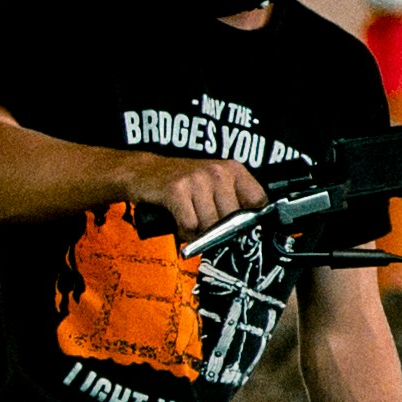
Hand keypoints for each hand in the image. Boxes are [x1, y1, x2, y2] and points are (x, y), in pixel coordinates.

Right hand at [125, 153, 269, 232]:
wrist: (144, 171)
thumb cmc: (184, 185)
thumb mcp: (213, 184)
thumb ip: (233, 201)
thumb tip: (247, 230)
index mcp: (233, 169)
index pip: (258, 201)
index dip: (249, 219)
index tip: (237, 226)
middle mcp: (218, 172)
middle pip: (232, 220)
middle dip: (217, 230)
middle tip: (203, 222)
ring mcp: (197, 180)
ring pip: (210, 226)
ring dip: (197, 232)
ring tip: (188, 219)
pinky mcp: (177, 191)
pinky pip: (190, 226)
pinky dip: (182, 231)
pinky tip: (177, 220)